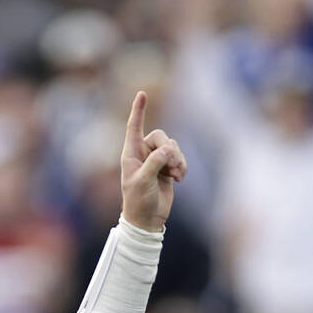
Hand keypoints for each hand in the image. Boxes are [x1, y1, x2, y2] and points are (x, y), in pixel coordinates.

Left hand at [120, 92, 185, 231]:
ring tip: (175, 175)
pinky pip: (179, 157)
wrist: (148, 219)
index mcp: (130, 154)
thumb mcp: (143, 181)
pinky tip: (179, 179)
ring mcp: (156, 160)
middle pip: (161, 136)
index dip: (138, 110)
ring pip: (173, 146)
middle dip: (169, 150)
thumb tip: (168, 149)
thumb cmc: (138, 202)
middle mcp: (142, 154)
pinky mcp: (167, 167)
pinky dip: (182, 166)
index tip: (142, 93)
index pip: (133, 127)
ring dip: (177, 160)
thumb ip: (155, 163)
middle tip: (170, 168)